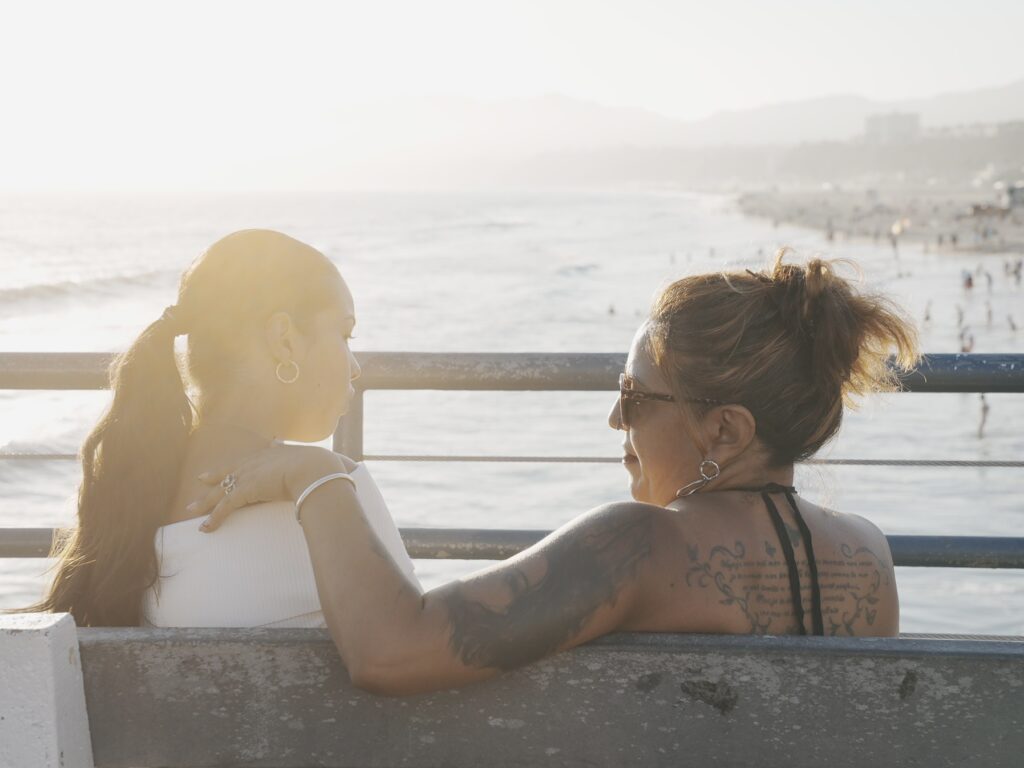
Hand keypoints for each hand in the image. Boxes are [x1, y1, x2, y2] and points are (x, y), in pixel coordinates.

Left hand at [191, 443, 346, 531]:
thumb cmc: (322, 466)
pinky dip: (214, 519)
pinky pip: (225, 507)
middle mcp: (257, 462)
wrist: (315, 470)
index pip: (251, 459)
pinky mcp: (245, 490)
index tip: (234, 464)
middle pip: (230, 471)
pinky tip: (204, 529)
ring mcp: (249, 475)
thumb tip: (342, 465)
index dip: (240, 464)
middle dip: (214, 477)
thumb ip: (323, 464)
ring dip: (206, 502)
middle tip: (201, 480)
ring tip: (191, 511)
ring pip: (221, 490)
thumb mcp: (322, 461)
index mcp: (272, 454)